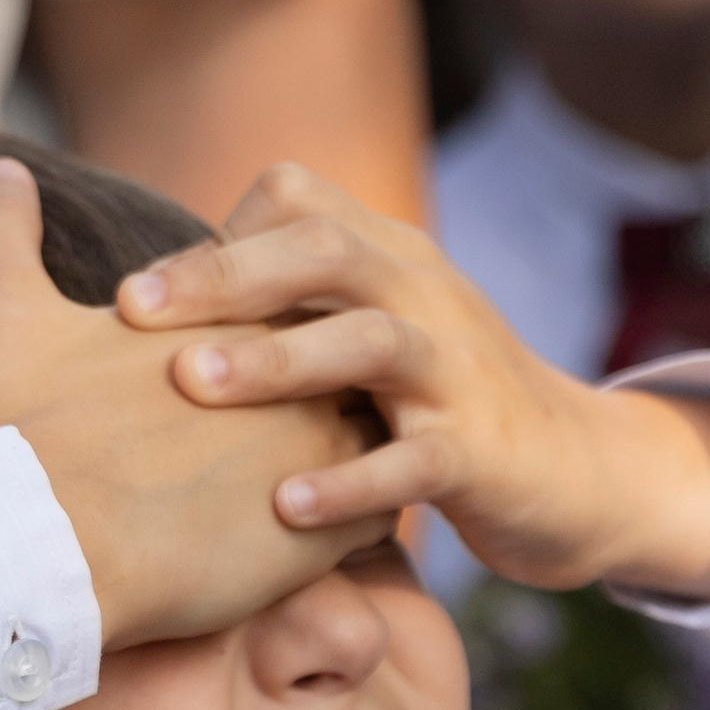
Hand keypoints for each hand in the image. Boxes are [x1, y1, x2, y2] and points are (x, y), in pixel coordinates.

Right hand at [0, 156, 388, 648]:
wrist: (51, 549)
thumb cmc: (21, 436)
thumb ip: (1, 233)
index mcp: (230, 315)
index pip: (286, 296)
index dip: (267, 324)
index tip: (239, 355)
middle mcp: (291, 371)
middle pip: (342, 359)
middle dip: (326, 382)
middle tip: (299, 414)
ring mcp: (319, 453)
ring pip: (372, 438)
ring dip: (350, 454)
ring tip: (319, 478)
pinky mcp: (328, 538)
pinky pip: (378, 521)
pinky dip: (357, 522)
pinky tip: (323, 537)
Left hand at [120, 162, 709, 600]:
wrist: (577, 471)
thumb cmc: (439, 405)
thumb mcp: (372, 330)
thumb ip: (291, 305)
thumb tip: (165, 299)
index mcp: (388, 257)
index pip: (298, 200)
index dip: (215, 238)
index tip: (133, 299)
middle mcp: (423, 294)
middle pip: (325, 251)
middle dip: (223, 276)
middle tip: (132, 313)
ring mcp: (458, 371)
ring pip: (370, 341)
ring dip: (278, 361)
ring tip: (193, 387)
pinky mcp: (482, 454)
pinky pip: (415, 461)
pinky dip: (351, 483)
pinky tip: (285, 510)